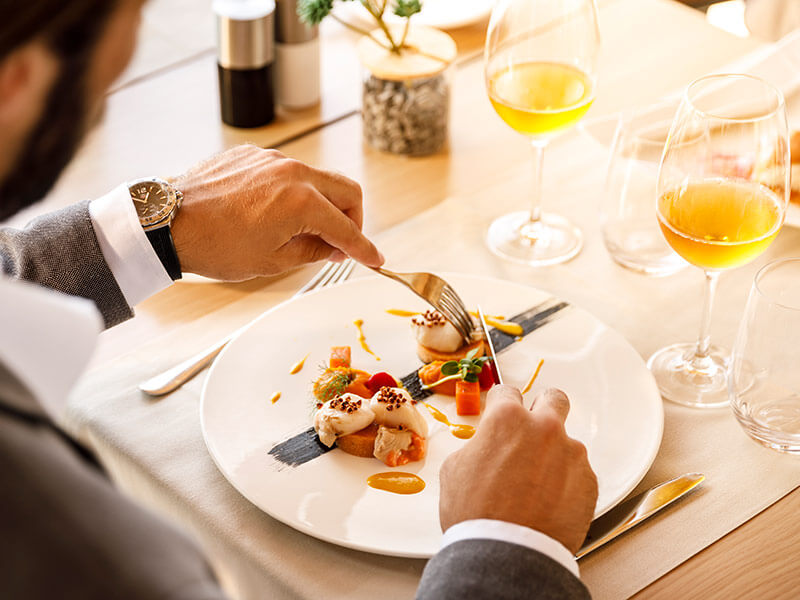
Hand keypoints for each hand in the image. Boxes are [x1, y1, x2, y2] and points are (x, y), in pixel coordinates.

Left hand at [169, 145, 383, 279]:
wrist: (168, 224)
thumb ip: (314, 251)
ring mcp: (272, 159)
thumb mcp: (272, 261)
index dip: (364, 248)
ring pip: (318, 178)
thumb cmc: (215, 246)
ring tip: (303, 230)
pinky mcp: (253, 155)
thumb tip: (336, 248)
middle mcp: (292, 172)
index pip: (346, 227)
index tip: (376, 259)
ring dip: (322, 203)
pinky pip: (288, 171)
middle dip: (352, 218)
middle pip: (346, 190)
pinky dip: (294, 192)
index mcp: (301, 201)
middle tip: (341, 242)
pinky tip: (276, 212)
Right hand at [439, 385, 597, 554]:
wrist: (508, 553)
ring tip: (536, 484)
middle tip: (533, 427)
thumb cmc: (477, 515)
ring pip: (566, 442)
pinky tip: (549, 501)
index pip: (507, 392)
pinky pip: (578, 472)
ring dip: (554, 455)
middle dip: (543, 408)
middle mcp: (544, 429)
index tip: (501, 412)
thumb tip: (486, 447)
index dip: (500, 404)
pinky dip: (566, 482)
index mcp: (507, 419)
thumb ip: (478, 446)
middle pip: (553, 399)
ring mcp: (571, 453)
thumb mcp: (456, 470)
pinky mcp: (588, 481)